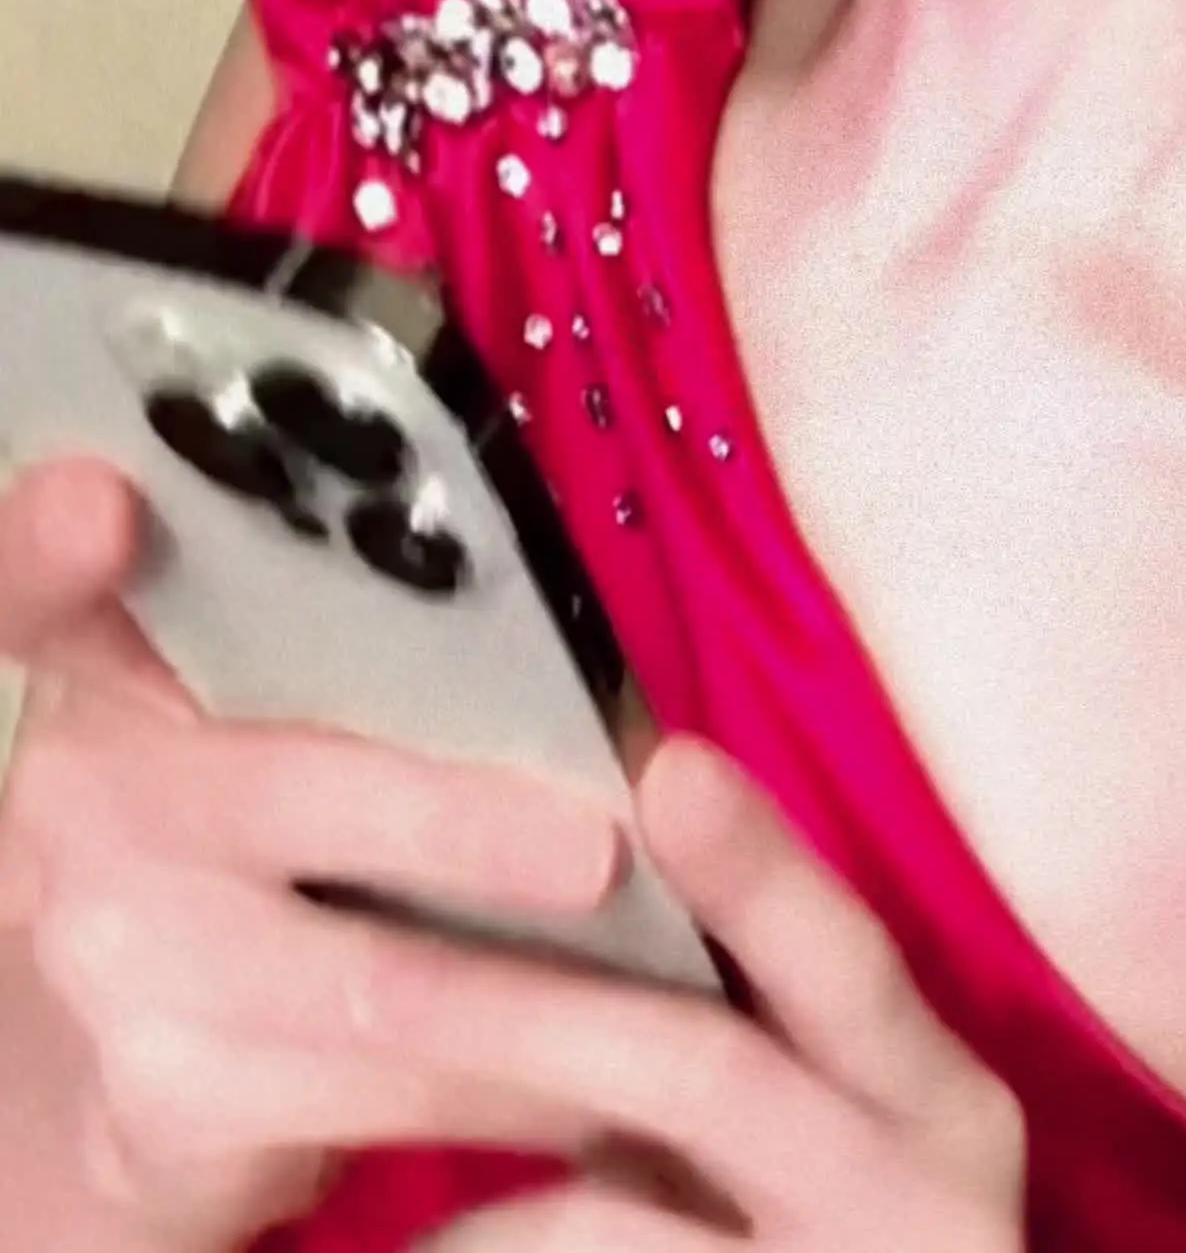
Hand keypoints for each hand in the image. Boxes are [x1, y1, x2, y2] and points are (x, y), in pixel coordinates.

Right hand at [0, 455, 1027, 1250]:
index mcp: (110, 680)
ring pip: (381, 981)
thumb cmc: (226, 863)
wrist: (87, 1106)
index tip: (101, 501)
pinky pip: (398, 1099)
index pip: (44, 588)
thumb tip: (546, 575)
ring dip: (558, 995)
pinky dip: (535, 1095)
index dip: (55, 544)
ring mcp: (123, 966)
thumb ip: (326, 642)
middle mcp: (86, 809)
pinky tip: (632, 1090)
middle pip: (300, 793)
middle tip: (606, 844)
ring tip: (696, 986)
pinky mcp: (174, 1110)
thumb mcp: (231, 732)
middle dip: (469, 825)